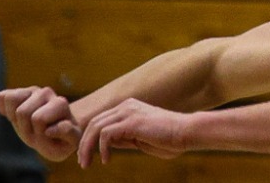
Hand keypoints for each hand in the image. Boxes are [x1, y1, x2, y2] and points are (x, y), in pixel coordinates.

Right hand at [0, 86, 79, 161]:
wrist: (56, 134)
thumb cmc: (63, 140)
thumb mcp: (71, 142)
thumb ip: (67, 133)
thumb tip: (50, 129)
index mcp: (60, 104)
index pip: (38, 118)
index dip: (39, 134)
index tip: (48, 137)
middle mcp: (47, 93)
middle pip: (22, 111)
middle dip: (25, 128)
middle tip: (34, 133)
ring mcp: (32, 91)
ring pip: (12, 99)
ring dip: (14, 119)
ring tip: (26, 125)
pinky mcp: (18, 93)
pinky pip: (2, 96)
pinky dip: (3, 110)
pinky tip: (14, 118)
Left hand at [77, 98, 192, 164]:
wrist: (186, 132)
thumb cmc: (168, 139)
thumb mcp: (140, 138)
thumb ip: (124, 137)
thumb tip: (107, 143)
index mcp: (129, 107)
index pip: (100, 120)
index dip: (89, 138)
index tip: (86, 156)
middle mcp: (126, 106)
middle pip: (93, 123)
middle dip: (84, 144)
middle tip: (82, 162)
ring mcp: (129, 112)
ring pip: (96, 127)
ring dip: (87, 147)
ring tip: (86, 163)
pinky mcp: (132, 122)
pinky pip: (106, 134)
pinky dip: (102, 149)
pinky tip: (106, 159)